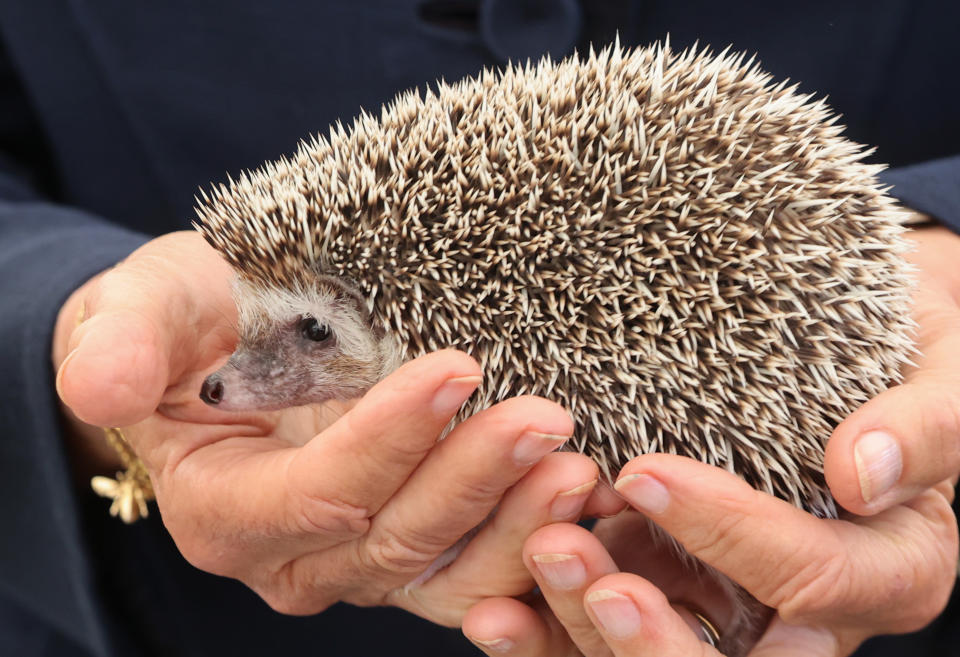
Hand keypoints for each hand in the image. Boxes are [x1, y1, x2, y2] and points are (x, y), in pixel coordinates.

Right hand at [53, 230, 606, 624]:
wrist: (221, 354)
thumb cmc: (186, 327)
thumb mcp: (139, 311)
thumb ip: (119, 343)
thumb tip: (98, 385)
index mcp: (227, 510)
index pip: (317, 495)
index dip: (385, 442)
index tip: (454, 369)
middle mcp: (296, 557)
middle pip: (394, 543)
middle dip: (472, 484)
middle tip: (546, 420)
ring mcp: (362, 561)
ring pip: (446, 578)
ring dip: (519, 529)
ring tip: (580, 468)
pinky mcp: (414, 546)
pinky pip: (476, 572)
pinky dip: (531, 545)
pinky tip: (585, 500)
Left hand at [463, 224, 959, 654]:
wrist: (854, 358)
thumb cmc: (909, 355)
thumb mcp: (945, 374)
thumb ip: (926, 427)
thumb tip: (865, 474)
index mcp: (889, 572)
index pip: (810, 577)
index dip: (730, 534)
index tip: (645, 470)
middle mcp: (809, 616)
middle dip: (644, 631)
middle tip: (564, 555)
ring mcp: (735, 611)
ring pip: (658, 654)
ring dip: (582, 625)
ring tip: (527, 562)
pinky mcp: (675, 591)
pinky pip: (610, 636)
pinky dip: (552, 635)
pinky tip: (494, 614)